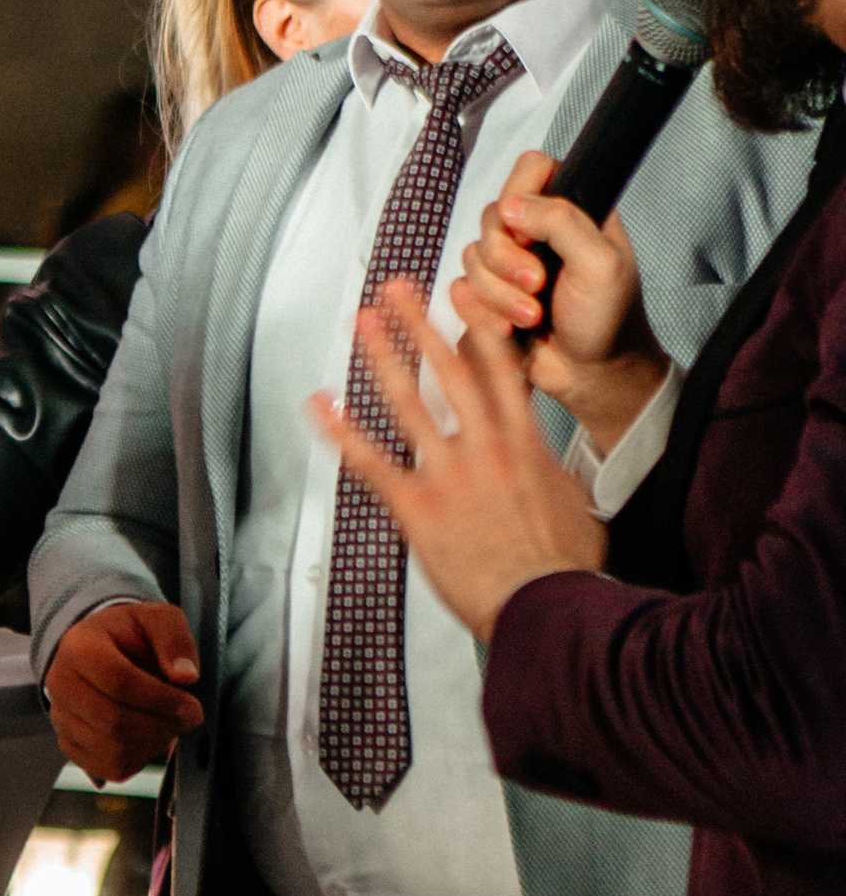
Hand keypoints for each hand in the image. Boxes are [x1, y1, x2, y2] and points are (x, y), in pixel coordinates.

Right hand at [44, 600, 202, 780]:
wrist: (102, 649)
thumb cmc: (131, 635)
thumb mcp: (158, 620)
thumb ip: (175, 640)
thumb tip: (185, 677)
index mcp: (78, 646)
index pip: (119, 681)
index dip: (161, 699)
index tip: (192, 706)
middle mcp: (60, 683)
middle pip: (113, 720)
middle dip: (161, 726)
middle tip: (187, 719)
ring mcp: (60, 717)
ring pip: (112, 750)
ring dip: (153, 745)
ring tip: (169, 727)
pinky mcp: (69, 743)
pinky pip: (108, 768)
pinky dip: (138, 760)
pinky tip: (150, 739)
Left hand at [310, 280, 604, 640]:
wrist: (546, 605)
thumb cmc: (564, 569)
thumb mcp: (575, 508)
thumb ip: (553, 478)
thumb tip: (550, 473)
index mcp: (525, 444)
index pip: (500, 371)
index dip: (479, 327)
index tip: (463, 296)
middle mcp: (486, 448)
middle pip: (451, 370)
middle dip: (421, 325)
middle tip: (398, 291)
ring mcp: (449, 474)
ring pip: (410, 402)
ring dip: (382, 358)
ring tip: (361, 324)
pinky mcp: (418, 508)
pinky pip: (371, 462)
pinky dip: (341, 431)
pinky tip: (319, 405)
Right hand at [452, 150, 669, 449]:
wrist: (593, 376)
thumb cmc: (609, 321)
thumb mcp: (602, 263)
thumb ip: (562, 221)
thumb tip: (513, 205)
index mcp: (571, 212)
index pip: (532, 170)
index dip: (521, 194)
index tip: (529, 230)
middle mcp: (538, 232)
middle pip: (492, 216)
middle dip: (507, 259)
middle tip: (538, 284)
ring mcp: (511, 264)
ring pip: (472, 257)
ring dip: (500, 294)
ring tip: (532, 317)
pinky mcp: (490, 296)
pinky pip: (461, 291)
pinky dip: (483, 313)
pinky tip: (510, 329)